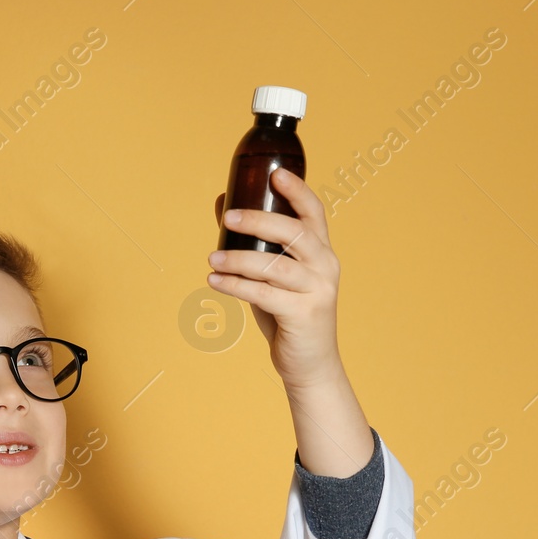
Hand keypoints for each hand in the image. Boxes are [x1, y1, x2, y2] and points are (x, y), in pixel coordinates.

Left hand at [209, 170, 341, 389]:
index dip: (298, 191)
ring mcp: (317, 291)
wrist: (309, 364)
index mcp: (321, 252)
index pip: (315, 213)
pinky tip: (215, 281)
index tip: (276, 174)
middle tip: (228, 218)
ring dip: (239, 260)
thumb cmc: (288, 316)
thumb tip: (223, 207)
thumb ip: (255, 247)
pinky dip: (236, 286)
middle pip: (294, 233)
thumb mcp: (273, 278)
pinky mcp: (304, 315)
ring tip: (211, 259)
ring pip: (275, 266)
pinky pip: (264, 294)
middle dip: (259, 221)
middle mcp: (325, 267)